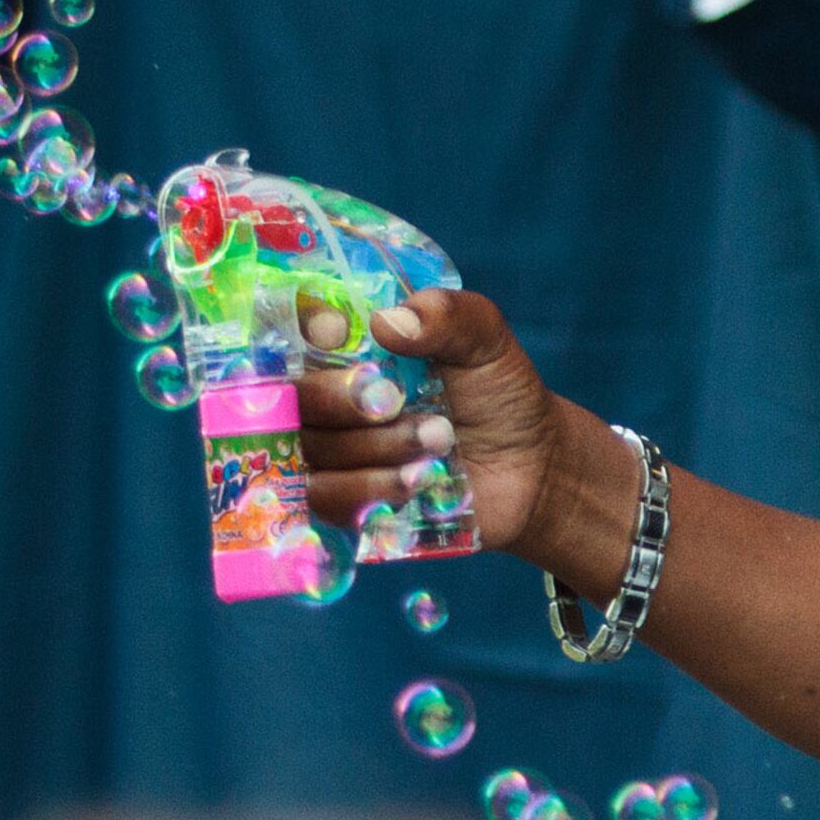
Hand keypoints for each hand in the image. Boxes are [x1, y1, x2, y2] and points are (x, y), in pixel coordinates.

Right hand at [296, 287, 559, 550]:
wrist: (531, 467)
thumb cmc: (499, 395)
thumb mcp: (485, 341)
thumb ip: (448, 316)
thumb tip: (388, 320)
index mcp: (347, 347)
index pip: (288, 328)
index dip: (300, 331)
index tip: (336, 332)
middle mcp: (326, 397)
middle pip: (291, 396)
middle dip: (346, 399)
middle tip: (399, 402)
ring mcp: (329, 452)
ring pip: (311, 450)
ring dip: (376, 447)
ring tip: (439, 441)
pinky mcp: (342, 504)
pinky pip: (325, 498)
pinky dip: (371, 489)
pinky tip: (419, 480)